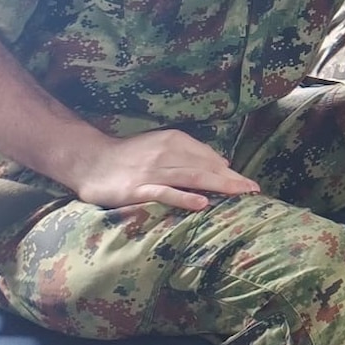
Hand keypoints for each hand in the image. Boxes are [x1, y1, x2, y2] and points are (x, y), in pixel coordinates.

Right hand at [66, 128, 259, 212]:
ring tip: (240, 193)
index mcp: (175, 141)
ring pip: (192, 178)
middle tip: (254, 190)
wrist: (90, 160)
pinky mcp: (138, 188)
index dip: (231, 172)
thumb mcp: (163, 147)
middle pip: (206, 168)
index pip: (209, 158)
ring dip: (219, 185)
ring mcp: (153, 172)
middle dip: (232, 179)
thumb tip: (223, 165)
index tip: (250, 184)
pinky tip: (202, 203)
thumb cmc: (130, 156)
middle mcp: (167, 153)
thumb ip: (191, 155)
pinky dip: (184, 197)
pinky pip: (165, 193)